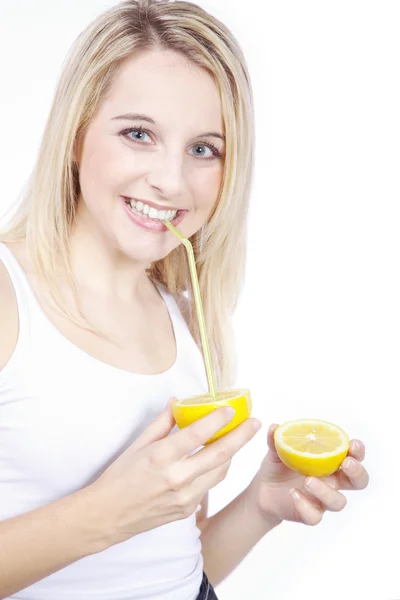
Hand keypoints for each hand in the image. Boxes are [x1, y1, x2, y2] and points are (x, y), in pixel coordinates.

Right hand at [87, 399, 260, 547]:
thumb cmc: (119, 478)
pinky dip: (216, 469)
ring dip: (232, 453)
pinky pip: (209, 486)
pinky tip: (217, 458)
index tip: (230, 408)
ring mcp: (184, 497)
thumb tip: (177, 402)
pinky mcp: (187, 510)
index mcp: (161, 457)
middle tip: (254, 423)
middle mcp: (176, 478)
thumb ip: (162, 423)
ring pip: (220, 471)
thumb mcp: (137, 445)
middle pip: (220, 454)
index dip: (218, 419)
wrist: (107, 516)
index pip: (198, 434)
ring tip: (239, 437)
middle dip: (241, 436)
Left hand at [248, 424, 368, 526]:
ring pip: (338, 502)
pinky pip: (314, 516)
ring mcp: (322, 500)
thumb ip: (276, 438)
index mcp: (330, 462)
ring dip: (326, 491)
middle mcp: (332, 482)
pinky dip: (305, 505)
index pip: (353, 457)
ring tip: (308, 480)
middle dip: (357, 472)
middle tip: (346, 464)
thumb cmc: (278, 466)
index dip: (358, 451)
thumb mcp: (275, 450)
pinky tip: (293, 494)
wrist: (262, 490)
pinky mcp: (309, 514)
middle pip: (359, 481)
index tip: (353, 444)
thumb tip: (274, 426)